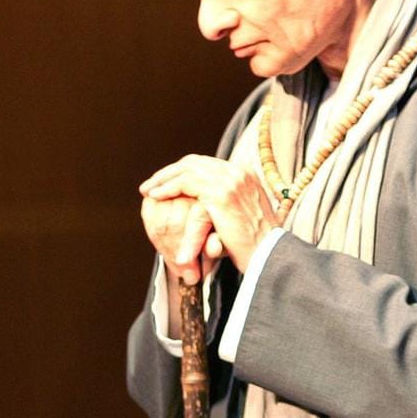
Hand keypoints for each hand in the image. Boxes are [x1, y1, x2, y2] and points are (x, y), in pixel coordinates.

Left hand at [139, 155, 277, 272]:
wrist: (268, 256)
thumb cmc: (255, 245)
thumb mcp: (242, 216)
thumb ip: (225, 204)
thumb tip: (203, 202)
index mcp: (245, 174)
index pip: (207, 164)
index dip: (183, 171)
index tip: (166, 181)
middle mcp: (239, 172)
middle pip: (195, 162)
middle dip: (169, 172)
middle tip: (151, 184)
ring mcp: (231, 180)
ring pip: (187, 170)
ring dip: (164, 179)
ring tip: (148, 190)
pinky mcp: (221, 194)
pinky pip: (186, 183)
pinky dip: (168, 188)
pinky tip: (156, 196)